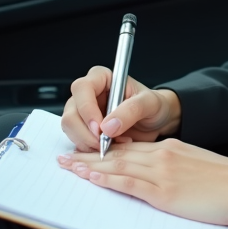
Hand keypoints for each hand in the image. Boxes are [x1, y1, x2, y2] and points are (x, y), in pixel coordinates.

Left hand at [58, 141, 227, 228]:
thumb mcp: (199, 167)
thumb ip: (177, 169)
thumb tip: (163, 179)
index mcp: (172, 149)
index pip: (129, 149)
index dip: (103, 151)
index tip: (85, 153)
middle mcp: (163, 155)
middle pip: (117, 154)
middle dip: (87, 156)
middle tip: (64, 158)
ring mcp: (162, 172)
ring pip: (117, 165)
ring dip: (88, 166)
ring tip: (67, 167)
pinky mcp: (165, 191)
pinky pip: (129, 182)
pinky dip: (107, 179)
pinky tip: (92, 178)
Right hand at [61, 66, 181, 150]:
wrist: (157, 122)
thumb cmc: (154, 106)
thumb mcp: (150, 104)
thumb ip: (131, 110)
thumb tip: (108, 126)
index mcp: (102, 78)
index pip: (82, 88)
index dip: (87, 109)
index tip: (100, 128)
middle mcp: (88, 94)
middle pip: (71, 112)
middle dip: (85, 132)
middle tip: (104, 144)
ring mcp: (84, 113)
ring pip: (70, 129)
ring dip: (88, 143)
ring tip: (114, 144)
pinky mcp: (84, 130)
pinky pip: (77, 141)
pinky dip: (89, 149)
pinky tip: (109, 149)